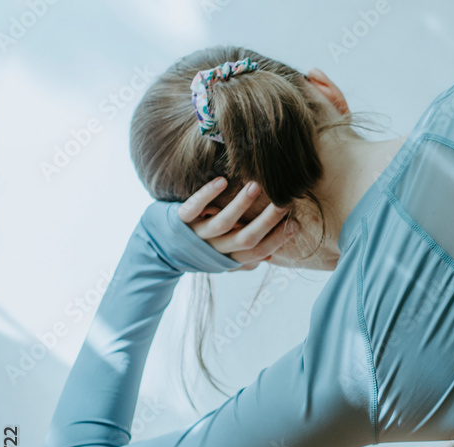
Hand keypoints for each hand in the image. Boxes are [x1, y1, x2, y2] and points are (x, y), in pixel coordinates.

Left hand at [176, 177, 293, 271]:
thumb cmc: (199, 248)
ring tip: (256, 186)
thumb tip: (270, 257)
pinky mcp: (179, 220)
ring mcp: (196, 235)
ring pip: (222, 223)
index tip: (295, 224)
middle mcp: (214, 248)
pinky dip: (207, 195)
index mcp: (228, 257)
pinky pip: (193, 208)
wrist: (157, 249)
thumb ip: (245, 256)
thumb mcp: (222, 256)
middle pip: (246, 238)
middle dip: (267, 220)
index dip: (278, 240)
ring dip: (240, 205)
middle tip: (284, 202)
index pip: (258, 251)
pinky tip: (222, 181)